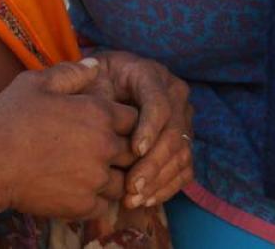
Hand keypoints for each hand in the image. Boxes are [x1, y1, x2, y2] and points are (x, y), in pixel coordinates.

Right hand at [0, 59, 137, 220]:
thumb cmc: (8, 120)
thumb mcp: (35, 84)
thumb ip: (71, 73)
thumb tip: (97, 65)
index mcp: (98, 113)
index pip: (135, 118)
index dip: (123, 121)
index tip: (107, 125)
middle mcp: (104, 146)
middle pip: (134, 150)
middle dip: (122, 149)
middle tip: (97, 150)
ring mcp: (96, 178)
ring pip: (123, 181)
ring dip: (112, 177)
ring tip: (88, 173)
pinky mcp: (84, 205)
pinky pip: (105, 206)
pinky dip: (96, 200)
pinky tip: (78, 191)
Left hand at [87, 51, 193, 207]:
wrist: (106, 84)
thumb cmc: (94, 83)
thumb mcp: (89, 81)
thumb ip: (93, 92)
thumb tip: (98, 114)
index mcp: (151, 74)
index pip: (159, 103)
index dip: (150, 128)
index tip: (135, 151)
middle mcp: (174, 94)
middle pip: (174, 133)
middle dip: (153, 164)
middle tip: (131, 186)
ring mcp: (183, 118)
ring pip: (181, 154)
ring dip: (159, 180)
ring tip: (134, 198)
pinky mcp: (184, 140)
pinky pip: (184, 168)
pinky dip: (168, 186)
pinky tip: (146, 199)